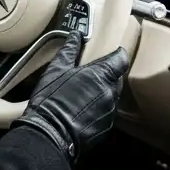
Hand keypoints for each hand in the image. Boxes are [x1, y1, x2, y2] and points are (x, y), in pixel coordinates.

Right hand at [13, 32, 127, 162]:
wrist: (49, 134)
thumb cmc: (51, 99)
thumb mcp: (56, 70)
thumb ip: (69, 51)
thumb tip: (75, 35)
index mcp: (100, 75)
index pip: (121, 60)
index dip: (119, 54)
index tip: (114, 52)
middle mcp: (110, 93)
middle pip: (117, 79)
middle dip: (109, 75)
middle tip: (94, 73)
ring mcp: (109, 112)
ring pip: (112, 97)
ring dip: (103, 93)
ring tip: (86, 94)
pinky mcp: (105, 128)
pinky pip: (107, 114)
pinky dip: (99, 109)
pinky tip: (84, 111)